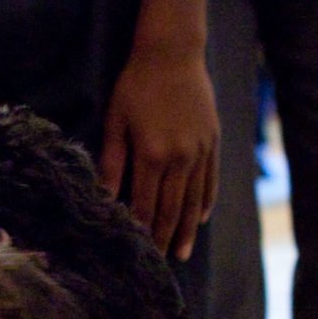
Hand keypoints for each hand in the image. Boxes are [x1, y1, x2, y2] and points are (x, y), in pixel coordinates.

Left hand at [99, 43, 218, 258]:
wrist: (173, 54)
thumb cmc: (136, 85)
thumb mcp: (116, 121)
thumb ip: (112, 161)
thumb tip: (104, 198)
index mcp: (152, 155)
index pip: (147, 205)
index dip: (142, 231)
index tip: (137, 253)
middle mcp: (181, 158)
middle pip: (172, 209)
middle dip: (165, 239)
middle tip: (159, 265)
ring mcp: (201, 151)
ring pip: (194, 201)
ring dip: (187, 230)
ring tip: (181, 253)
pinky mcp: (213, 142)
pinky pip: (211, 181)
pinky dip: (205, 203)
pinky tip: (200, 219)